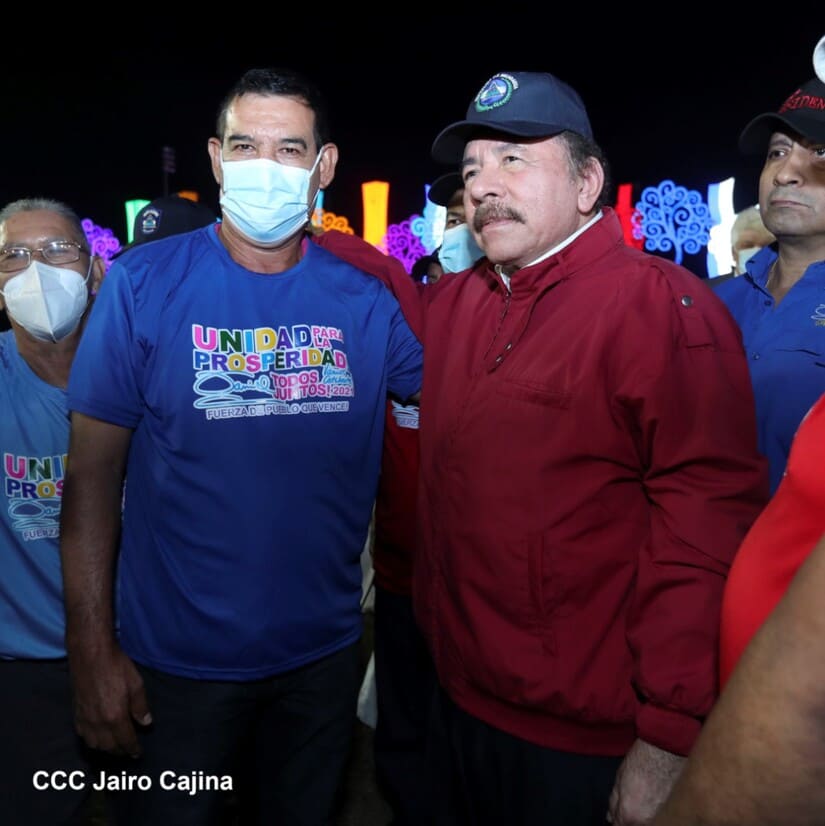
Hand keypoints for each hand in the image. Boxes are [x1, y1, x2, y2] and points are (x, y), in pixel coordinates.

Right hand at [69, 642, 151, 757]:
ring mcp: (85, 719)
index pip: (125, 741)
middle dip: (120, 752)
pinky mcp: (76, 714)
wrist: (90, 655)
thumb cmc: (116, 666)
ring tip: (115, 747)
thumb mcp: (136, 684)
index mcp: (115, 717)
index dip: (133, 749)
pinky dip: (92, 742)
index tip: (138, 754)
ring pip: (95, 745)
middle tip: (129, 752)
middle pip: (109, 747)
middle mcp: (98, 723)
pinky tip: (98, 738)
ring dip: (106, 749)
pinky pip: (83, 736)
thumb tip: (146, 723)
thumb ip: (141, 707)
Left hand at [607, 739, 684, 824]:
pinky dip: (655, 813)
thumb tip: (611, 816)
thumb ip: (614, 801)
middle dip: (630, 820)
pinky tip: (654, 801)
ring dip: (643, 818)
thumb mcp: (619, 779)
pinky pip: (660, 818)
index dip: (618, 819)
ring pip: (647, 824)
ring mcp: (662, 819)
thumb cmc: (641, 761)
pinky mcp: (675, 814)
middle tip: (632, 806)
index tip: (620, 814)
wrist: (666, 751)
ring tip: (644, 802)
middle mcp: (646, 823)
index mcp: (628, 815)